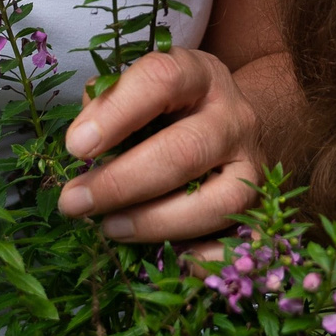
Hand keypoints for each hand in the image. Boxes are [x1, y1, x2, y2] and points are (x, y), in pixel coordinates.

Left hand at [56, 48, 264, 241]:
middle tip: (75, 202)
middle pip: (185, 151)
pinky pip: (235, 245)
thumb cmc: (172, 111)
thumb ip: (108, 103)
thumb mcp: (143, 89)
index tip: (76, 146)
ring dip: (153, 222)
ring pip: (216, 203)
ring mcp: (254, 168)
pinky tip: (158, 255)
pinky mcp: (261, 212)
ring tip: (107, 227)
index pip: (162, 80)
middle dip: (122, 183)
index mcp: (200, 76)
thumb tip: (82, 141)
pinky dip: (197, 259)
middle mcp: (235, 118)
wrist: (234, 130)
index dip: (117, 112)